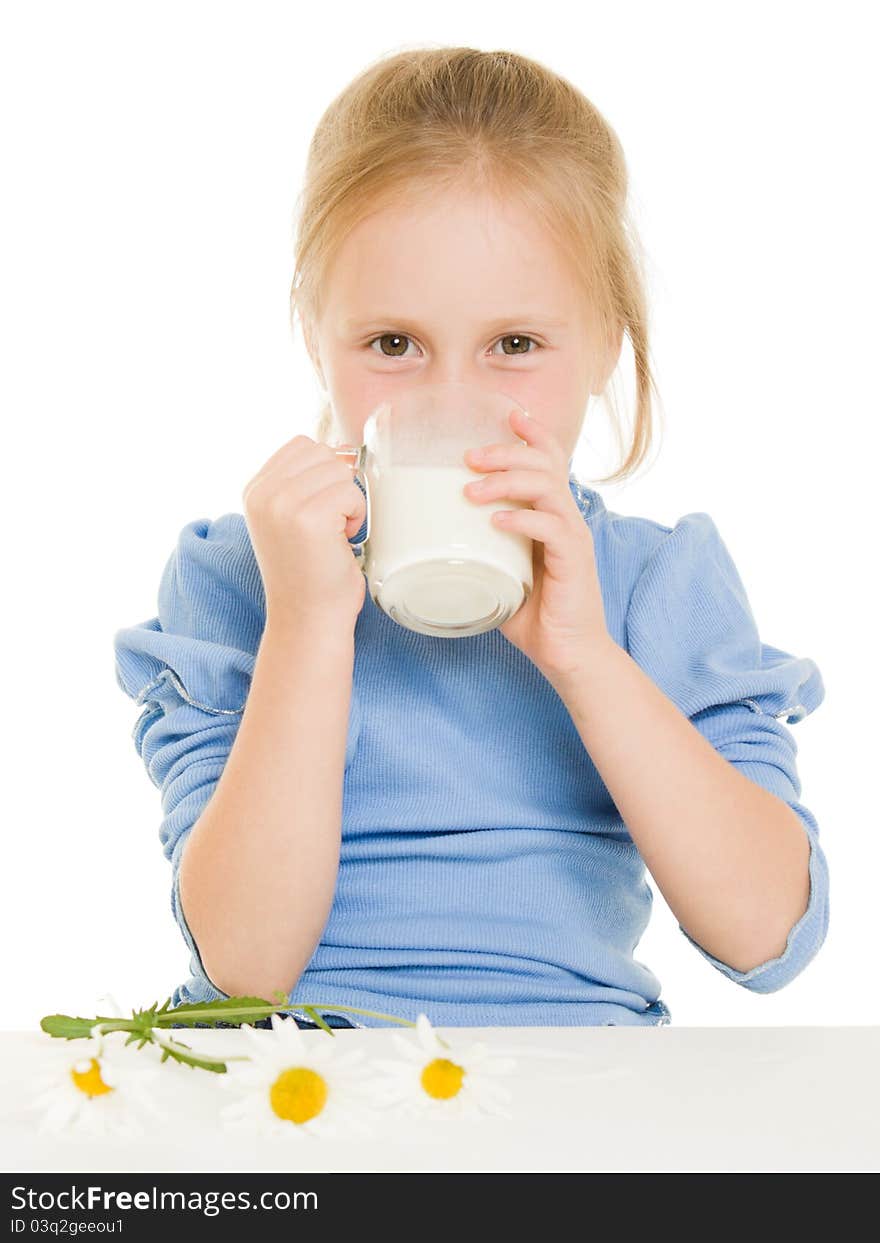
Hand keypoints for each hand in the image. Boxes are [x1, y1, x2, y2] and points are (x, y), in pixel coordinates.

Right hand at [242, 435, 366, 630]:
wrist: (307, 619)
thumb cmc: (310, 573)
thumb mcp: (289, 519)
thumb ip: (300, 483)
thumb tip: (342, 452)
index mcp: (254, 490)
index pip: (303, 445)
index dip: (325, 473)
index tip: (322, 508)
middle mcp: (262, 493)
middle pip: (323, 453)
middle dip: (338, 485)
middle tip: (330, 524)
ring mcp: (282, 504)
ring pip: (339, 471)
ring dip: (349, 501)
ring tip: (334, 533)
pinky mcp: (307, 518)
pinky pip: (351, 493)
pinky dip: (356, 516)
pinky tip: (341, 540)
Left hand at [462, 406, 611, 680]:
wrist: (568, 654)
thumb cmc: (532, 615)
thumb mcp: (497, 572)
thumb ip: (475, 550)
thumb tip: (425, 540)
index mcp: (551, 514)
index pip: (549, 459)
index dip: (531, 433)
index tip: (505, 415)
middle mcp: (566, 517)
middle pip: (544, 463)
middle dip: (505, 452)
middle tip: (468, 458)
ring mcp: (572, 537)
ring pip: (547, 487)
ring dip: (507, 482)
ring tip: (472, 492)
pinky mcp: (574, 560)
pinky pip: (552, 527)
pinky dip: (522, 520)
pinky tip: (496, 523)